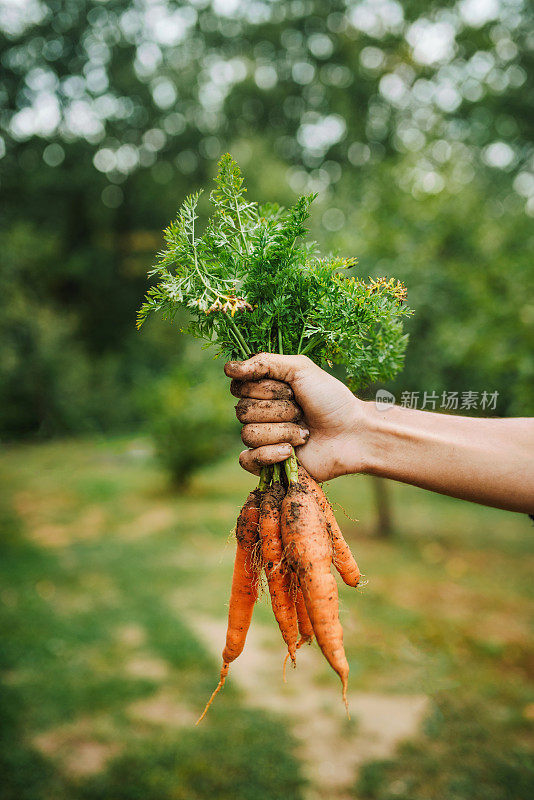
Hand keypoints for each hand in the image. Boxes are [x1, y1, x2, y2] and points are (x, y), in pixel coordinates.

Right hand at [224, 353, 368, 481]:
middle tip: (302, 411)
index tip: (290, 389)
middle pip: (242, 411)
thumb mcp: (301, 369)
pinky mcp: (268, 464)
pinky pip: (247, 460)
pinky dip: (269, 455)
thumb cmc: (331, 399)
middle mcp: (260, 414)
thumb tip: (228, 368)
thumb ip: (264, 362)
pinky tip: (291, 452)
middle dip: (278, 410)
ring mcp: (263, 439)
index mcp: (264, 391)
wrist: (353, 433)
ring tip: (305, 432)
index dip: (263, 389)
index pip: (239, 387)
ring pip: (248, 434)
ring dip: (282, 432)